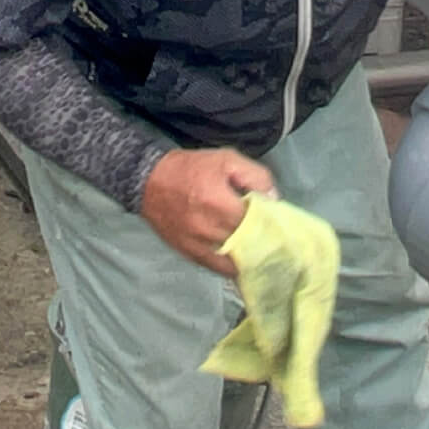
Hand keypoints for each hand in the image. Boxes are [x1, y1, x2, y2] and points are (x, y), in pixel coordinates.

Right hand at [139, 147, 276, 276]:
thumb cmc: (190, 167)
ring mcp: (199, 245)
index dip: (272, 223)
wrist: (148, 180)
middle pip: (250, 244)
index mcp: (220, 203)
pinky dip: (233, 266)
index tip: (279, 221)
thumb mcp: (225, 159)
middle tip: (273, 236)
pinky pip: (219, 268)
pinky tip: (242, 261)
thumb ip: (255, 176)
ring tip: (261, 251)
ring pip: (236, 261)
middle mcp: (210, 229)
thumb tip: (274, 199)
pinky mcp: (190, 254)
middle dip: (264, 240)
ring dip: (250, 256)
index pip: (259, 222)